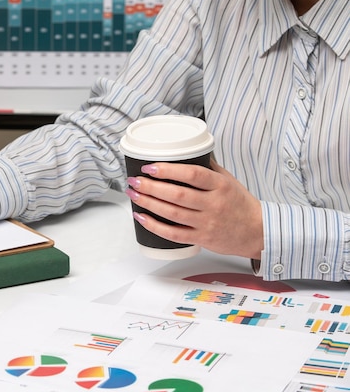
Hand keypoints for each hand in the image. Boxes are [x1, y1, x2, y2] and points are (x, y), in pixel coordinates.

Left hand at [125, 160, 262, 258]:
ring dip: (149, 203)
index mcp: (220, 186)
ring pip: (172, 213)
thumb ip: (207, 167)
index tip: (150, 167)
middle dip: (151, 187)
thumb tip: (185, 152)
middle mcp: (213, 204)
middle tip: (135, 180)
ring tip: (134, 194)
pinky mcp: (201, 239)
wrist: (257, 232)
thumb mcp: (228, 180)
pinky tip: (142, 217)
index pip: (193, 174)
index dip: (168, 170)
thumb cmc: (240, 204)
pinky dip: (155, 226)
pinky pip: (173, 234)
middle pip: (177, 195)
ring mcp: (207, 223)